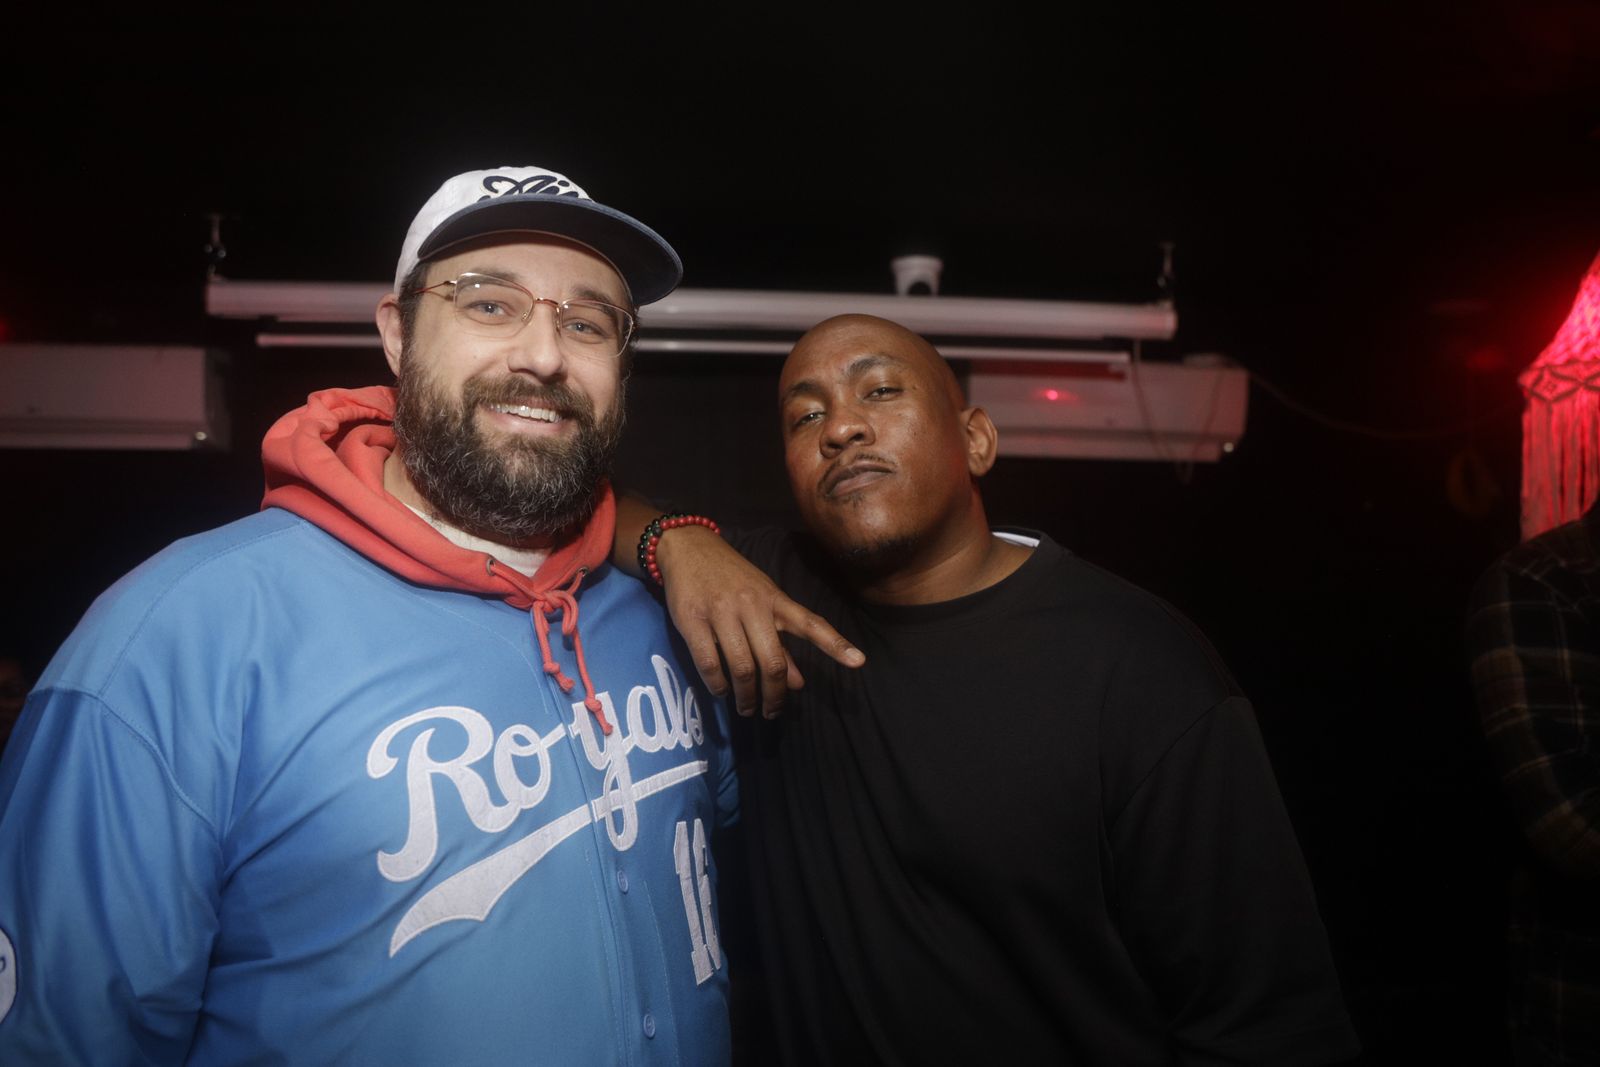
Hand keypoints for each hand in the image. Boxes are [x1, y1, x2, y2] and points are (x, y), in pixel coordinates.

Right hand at [656, 526, 863, 716]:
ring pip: (742, 666)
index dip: (836, 644)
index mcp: (775, 600)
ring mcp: (721, 611)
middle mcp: (752, 605)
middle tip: (770, 712)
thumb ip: (780, 645)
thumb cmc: (731, 578)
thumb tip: (799, 684)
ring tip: (746, 708)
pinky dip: (717, 685)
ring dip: (746, 696)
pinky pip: (709, 662)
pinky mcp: (692, 619)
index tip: (859, 662)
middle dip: (774, 694)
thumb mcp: (762, 602)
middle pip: (772, 661)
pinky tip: (721, 691)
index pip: (811, 624)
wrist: (689, 547)